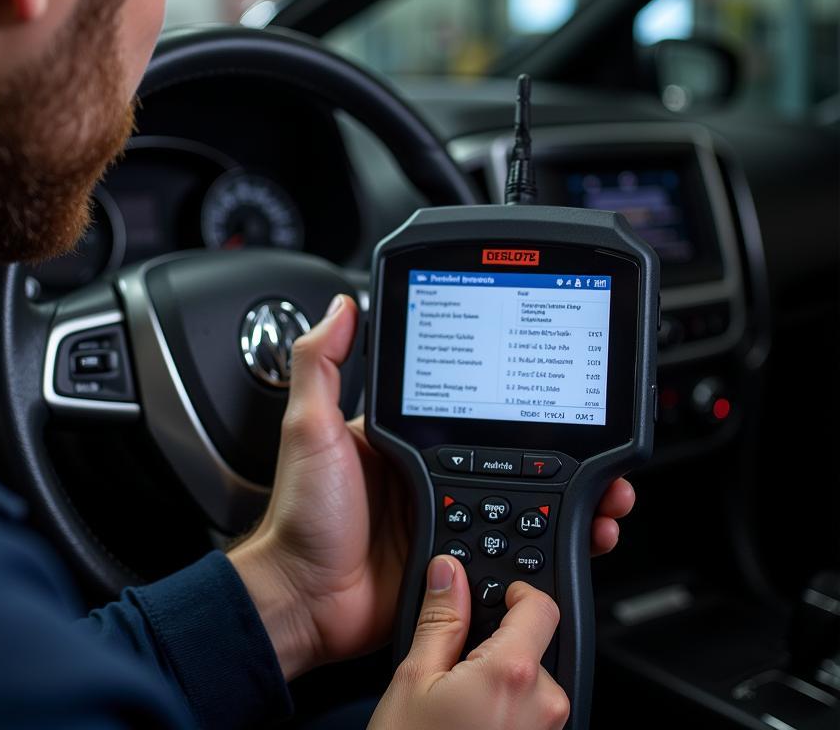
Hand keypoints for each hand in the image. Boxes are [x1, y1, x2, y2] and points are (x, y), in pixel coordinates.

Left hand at [230, 295, 636, 679]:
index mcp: (404, 435)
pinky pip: (514, 547)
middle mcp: (431, 470)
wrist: (306, 600)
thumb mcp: (309, 428)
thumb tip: (343, 306)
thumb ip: (322, 365)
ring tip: (604, 494)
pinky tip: (579, 535)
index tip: (547, 385)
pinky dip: (551, 543)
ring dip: (569, 496)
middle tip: (593, 447)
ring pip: (525, 499)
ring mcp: (448, 513)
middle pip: (509, 452)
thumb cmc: (302, 514)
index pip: (470, 403)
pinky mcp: (459, 558)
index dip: (512, 397)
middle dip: (558, 448)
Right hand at [369, 559, 569, 729]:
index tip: (496, 596)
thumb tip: (449, 573)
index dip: (519, 593)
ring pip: (535, 687)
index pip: (542, 607)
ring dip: (504, 684)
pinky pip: (533, 720)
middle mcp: (544, 707)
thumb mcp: (414, 678)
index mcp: (513, 673)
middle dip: (504, 646)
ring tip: (458, 704)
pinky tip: (470, 725)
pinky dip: (507, 713)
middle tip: (459, 663)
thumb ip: (440, 619)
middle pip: (538, 649)